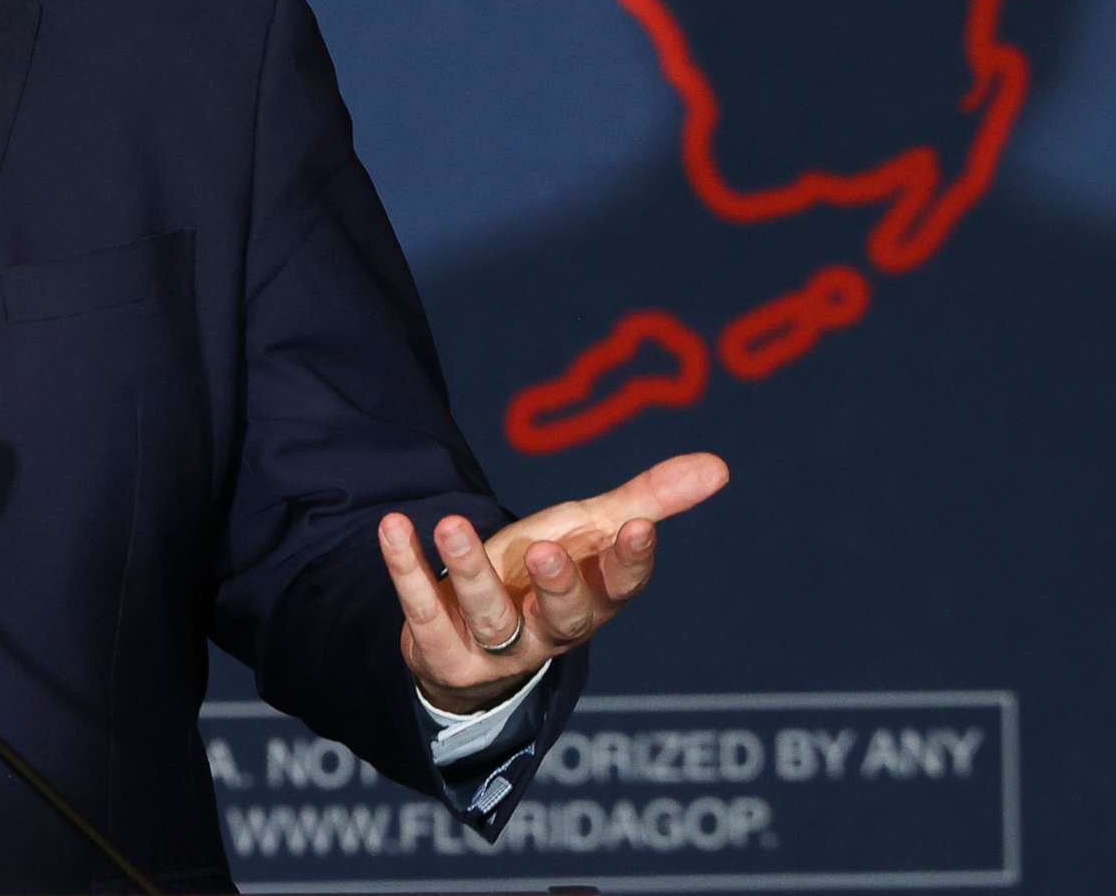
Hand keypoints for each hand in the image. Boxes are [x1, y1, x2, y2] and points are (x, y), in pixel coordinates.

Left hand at [379, 452, 728, 715]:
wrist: (469, 635)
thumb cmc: (541, 572)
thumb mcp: (589, 531)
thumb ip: (647, 500)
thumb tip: (719, 466)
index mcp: (591, 602)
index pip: (620, 591)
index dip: (630, 564)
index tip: (638, 527)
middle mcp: (548, 632)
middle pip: (564, 619)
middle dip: (559, 586)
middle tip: (548, 548)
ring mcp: (494, 648)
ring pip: (489, 616)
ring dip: (470, 569)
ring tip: (452, 522)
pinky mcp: (440, 649)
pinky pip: (423, 610)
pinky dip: (407, 569)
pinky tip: (395, 528)